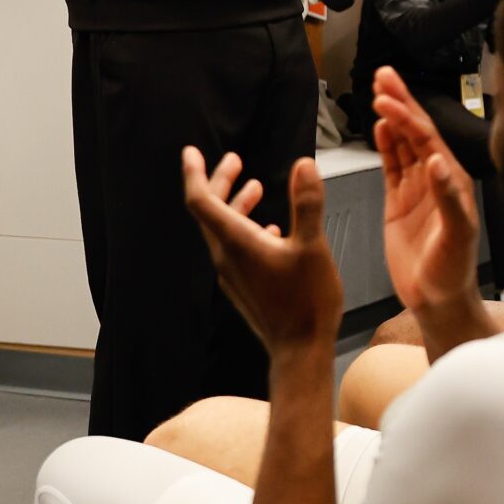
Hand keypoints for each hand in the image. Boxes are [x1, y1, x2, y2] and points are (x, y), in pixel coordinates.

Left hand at [181, 148, 341, 351]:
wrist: (300, 351)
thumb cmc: (307, 303)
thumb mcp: (313, 247)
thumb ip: (307, 204)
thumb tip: (302, 165)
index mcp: (237, 243)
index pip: (202, 201)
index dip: (195, 174)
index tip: (191, 152)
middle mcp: (227, 257)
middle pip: (211, 212)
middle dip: (219, 183)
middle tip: (232, 160)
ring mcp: (233, 274)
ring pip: (224, 230)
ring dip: (235, 205)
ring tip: (254, 188)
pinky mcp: (244, 285)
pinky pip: (235, 249)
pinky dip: (247, 228)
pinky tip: (273, 229)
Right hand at [367, 68, 486, 346]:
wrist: (438, 300)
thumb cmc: (454, 271)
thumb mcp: (456, 234)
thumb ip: (447, 197)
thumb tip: (435, 162)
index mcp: (451, 181)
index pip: (427, 139)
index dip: (408, 116)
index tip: (387, 98)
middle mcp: (436, 180)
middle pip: (416, 132)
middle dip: (400, 102)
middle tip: (383, 76)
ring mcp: (417, 190)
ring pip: (403, 145)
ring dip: (392, 118)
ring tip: (378, 91)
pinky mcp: (399, 203)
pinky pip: (392, 167)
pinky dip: (386, 145)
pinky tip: (379, 127)